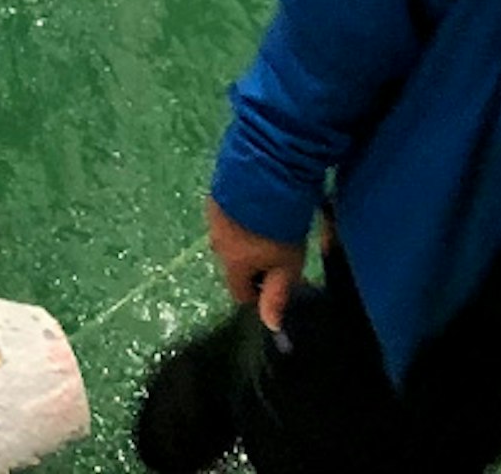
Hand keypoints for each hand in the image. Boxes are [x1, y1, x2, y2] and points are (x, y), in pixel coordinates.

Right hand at [205, 200, 305, 333]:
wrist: (265, 174)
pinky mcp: (217, 193)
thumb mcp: (287, 265)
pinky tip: (259, 207)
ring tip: (271, 225)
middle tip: (280, 251)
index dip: (260, 293)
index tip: (279, 283)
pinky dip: (241, 217)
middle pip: (235, 264)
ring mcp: (214, 215)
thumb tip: (271, 326)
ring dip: (247, 238)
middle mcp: (216, 242)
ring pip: (230, 238)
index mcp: (232, 264)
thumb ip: (277, 295)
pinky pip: (229, 215)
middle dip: (254, 263)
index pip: (240, 293)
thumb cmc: (279, 227)